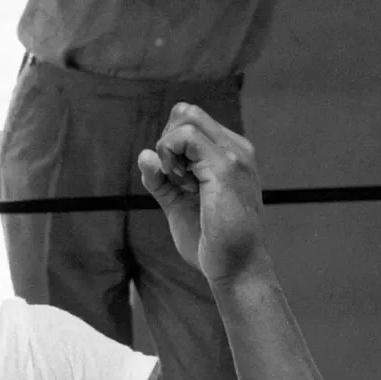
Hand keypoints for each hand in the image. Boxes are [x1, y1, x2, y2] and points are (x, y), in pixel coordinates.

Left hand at [137, 104, 270, 282]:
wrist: (235, 267)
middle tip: (173, 178)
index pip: (190, 123)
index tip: (174, 180)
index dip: (169, 146)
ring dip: (167, 149)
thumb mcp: (178, 204)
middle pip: (186, 112)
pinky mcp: (226, 165)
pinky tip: (180, 184)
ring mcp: (234, 154)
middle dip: (166, 142)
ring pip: (185, 118)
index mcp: (230, 155)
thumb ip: (161, 181)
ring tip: (179, 183)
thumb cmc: (211, 241)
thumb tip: (144, 155)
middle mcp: (236, 149)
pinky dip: (169, 155)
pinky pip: (184, 136)